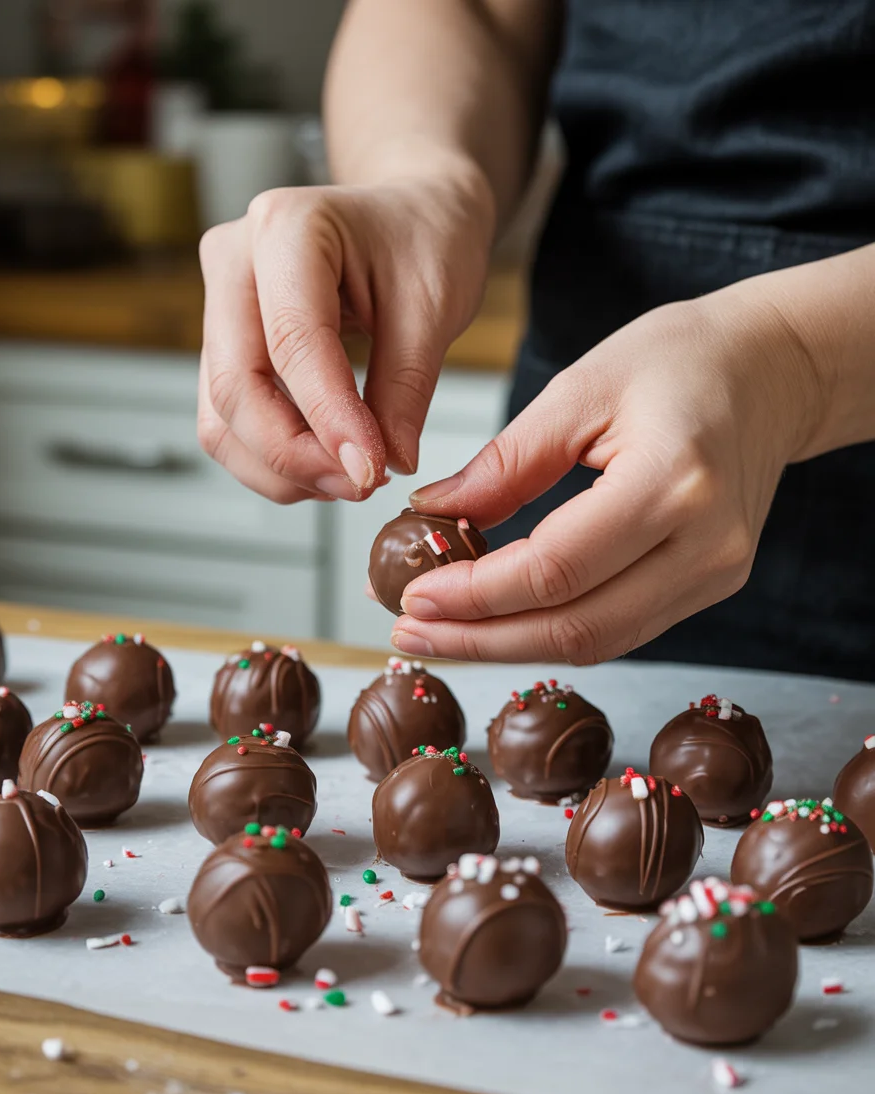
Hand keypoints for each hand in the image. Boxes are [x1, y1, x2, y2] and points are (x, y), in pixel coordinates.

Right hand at [197, 172, 492, 503]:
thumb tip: (384, 465)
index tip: (371, 472)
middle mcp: (234, 261)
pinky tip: (328, 465)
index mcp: (286, 226)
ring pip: (221, 418)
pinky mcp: (225, 345)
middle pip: (237, 386)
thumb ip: (406, 387)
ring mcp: (219, 304)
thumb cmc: (424, 238)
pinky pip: (229, 422)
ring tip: (352, 478)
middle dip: (297, 455)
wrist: (410, 212)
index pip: (293, 342)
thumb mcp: (436, 304)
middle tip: (363, 484)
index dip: (329, 420)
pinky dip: (274, 459)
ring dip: (282, 468)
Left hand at [390, 288, 824, 661]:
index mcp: (674, 481)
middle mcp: (706, 544)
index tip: (411, 595)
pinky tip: (499, 620)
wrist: (772, 371)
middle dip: (481, 639)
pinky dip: (552, 630)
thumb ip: (506, 462)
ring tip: (440, 632)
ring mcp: (717, 573)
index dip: (476, 595)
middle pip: (576, 626)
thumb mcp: (580, 388)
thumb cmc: (681, 359)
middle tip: (410, 632)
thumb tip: (431, 513)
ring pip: (597, 641)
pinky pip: (620, 628)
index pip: (556, 569)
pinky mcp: (710, 584)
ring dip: (510, 645)